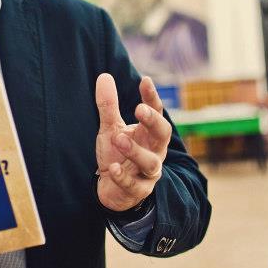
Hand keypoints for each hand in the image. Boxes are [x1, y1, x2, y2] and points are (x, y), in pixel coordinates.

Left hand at [95, 73, 171, 211]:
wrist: (113, 190)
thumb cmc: (118, 154)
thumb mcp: (111, 128)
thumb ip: (108, 106)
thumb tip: (104, 76)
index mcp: (150, 133)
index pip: (156, 112)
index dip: (152, 97)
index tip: (145, 80)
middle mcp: (155, 151)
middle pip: (163, 135)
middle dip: (153, 122)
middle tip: (139, 109)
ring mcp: (148, 172)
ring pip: (151, 162)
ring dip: (136, 151)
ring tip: (119, 139)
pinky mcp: (138, 190)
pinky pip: (133, 185)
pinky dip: (123, 177)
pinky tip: (112, 168)